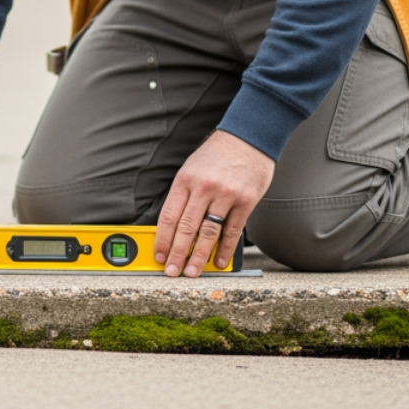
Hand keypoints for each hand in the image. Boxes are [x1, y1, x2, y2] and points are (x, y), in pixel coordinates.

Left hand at [154, 130, 274, 276]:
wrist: (248, 136)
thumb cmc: (218, 153)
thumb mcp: (192, 167)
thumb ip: (185, 195)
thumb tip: (176, 227)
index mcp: (185, 179)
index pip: (169, 216)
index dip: (162, 240)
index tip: (159, 255)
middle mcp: (203, 188)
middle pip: (186, 228)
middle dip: (177, 253)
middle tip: (172, 271)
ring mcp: (225, 195)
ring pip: (208, 232)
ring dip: (199, 256)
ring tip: (192, 271)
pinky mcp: (246, 201)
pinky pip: (232, 230)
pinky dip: (225, 249)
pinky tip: (219, 261)